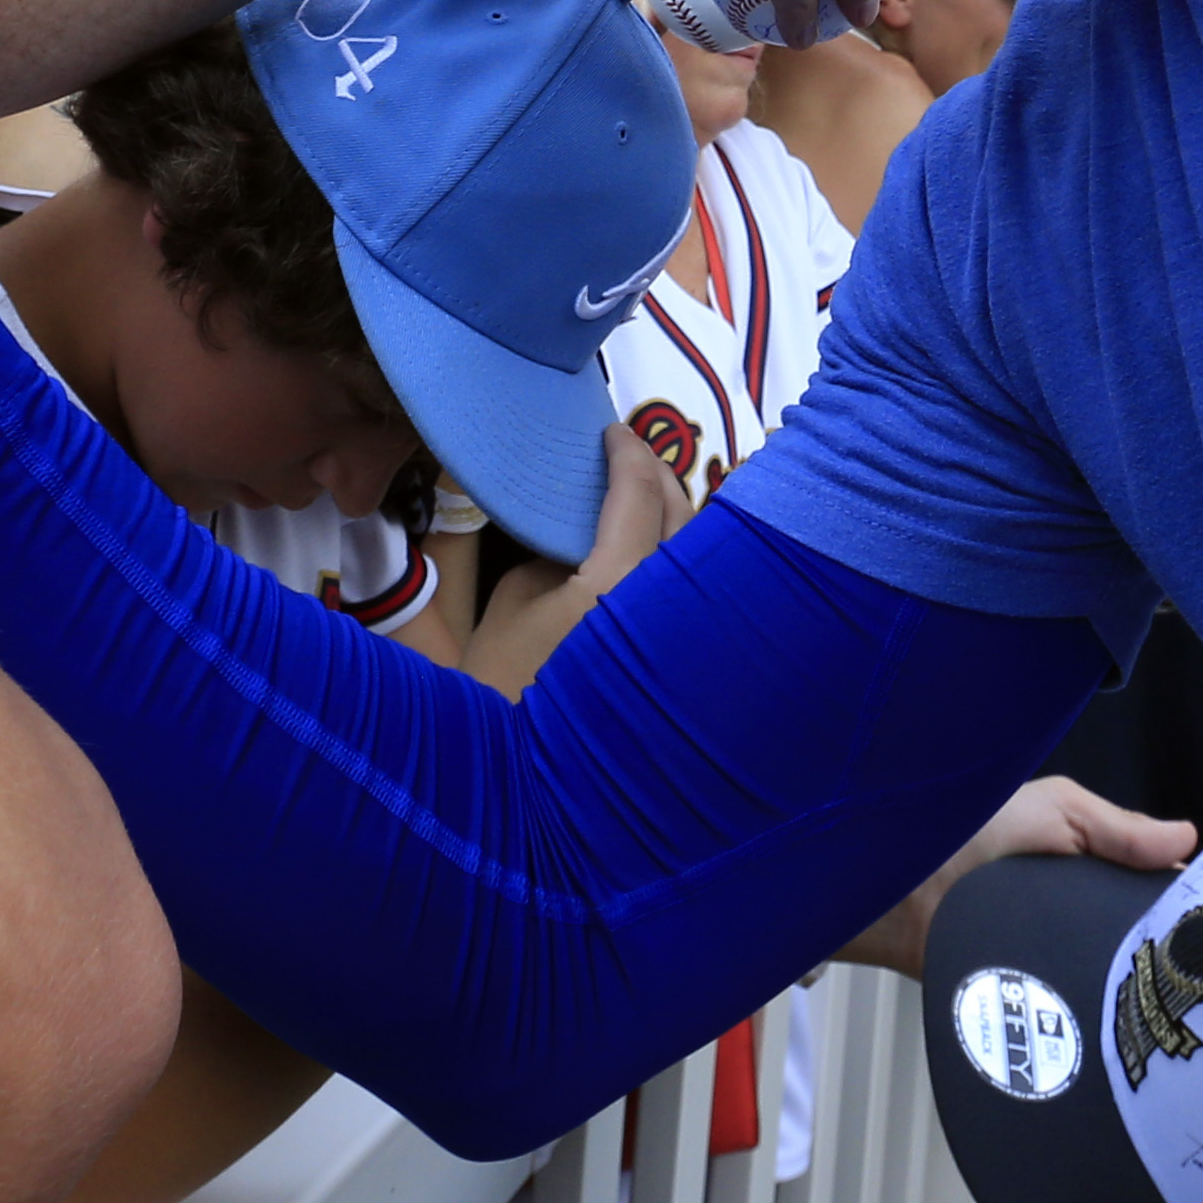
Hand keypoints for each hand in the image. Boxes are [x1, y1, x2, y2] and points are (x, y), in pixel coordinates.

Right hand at [465, 428, 686, 696]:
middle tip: (631, 454)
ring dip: (677, 514)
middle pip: (683, 514)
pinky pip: (693, 590)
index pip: (638, 493)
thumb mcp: (517, 595)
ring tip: (647, 495)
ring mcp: (680, 636)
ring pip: (699, 553)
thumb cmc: (504, 677)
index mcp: (615, 582)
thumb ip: (559, 545)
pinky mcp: (682, 659)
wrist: (519, 770)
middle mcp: (663, 606)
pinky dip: (681, 558)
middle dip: (659, 475)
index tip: (612, 432)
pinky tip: (659, 551)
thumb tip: (590, 516)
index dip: (627, 453)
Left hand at [836, 773, 1201, 977]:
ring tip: (1176, 1001)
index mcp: (1085, 867)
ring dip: (1136, 987)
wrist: (896, 891)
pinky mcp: (1033, 995)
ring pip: (1114, 979)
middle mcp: (1075, 914)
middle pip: (1140, 940)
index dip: (1186, 903)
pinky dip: (1098, 1013)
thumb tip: (1188, 837)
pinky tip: (1125, 1021)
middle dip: (1168, 952)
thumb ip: (1116, 827)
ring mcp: (1056, 957)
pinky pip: (1076, 1009)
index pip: (1152, 889)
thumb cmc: (966, 830)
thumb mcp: (1051, 810)